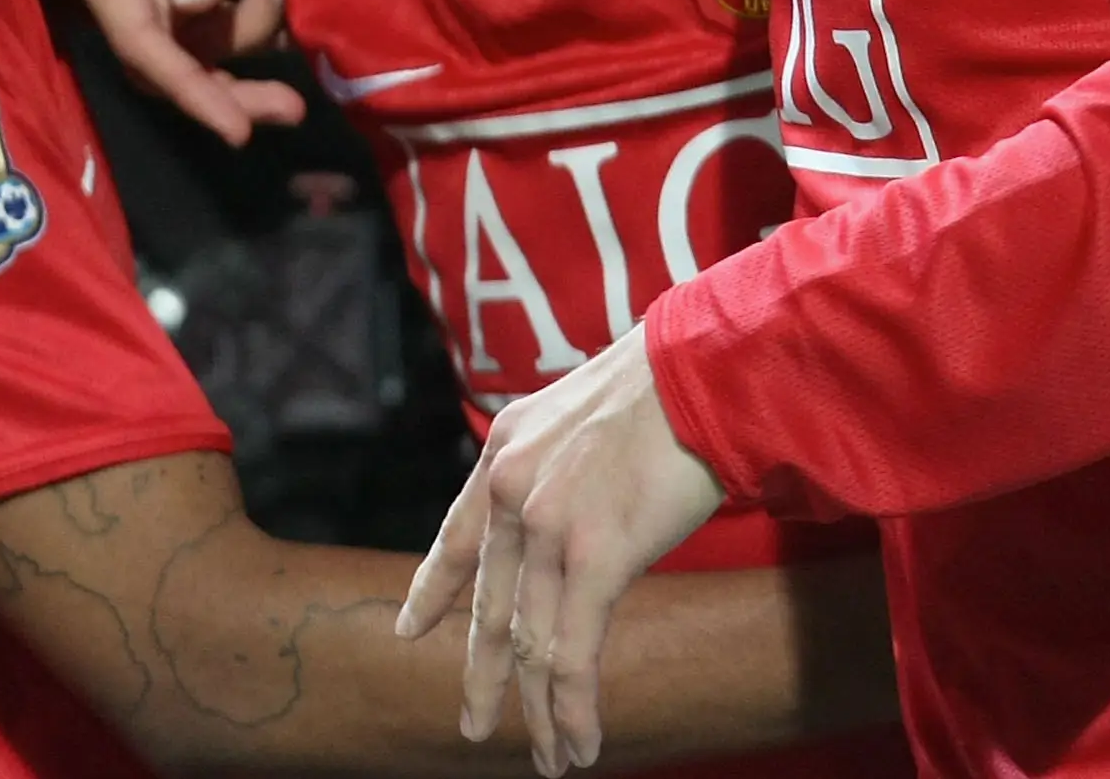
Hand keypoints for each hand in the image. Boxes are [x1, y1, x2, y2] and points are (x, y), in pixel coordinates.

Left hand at [398, 328, 725, 774]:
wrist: (700, 371)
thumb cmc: (661, 388)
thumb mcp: (575, 415)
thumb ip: (554, 466)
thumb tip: (562, 513)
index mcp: (503, 450)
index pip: (456, 536)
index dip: (432, 591)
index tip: (408, 630)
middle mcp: (511, 490)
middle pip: (492, 609)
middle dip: (485, 677)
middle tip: (474, 727)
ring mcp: (548, 526)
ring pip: (534, 644)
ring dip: (541, 712)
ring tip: (549, 760)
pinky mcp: (595, 557)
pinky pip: (574, 654)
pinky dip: (575, 707)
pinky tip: (581, 743)